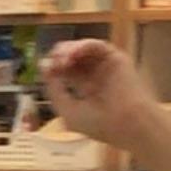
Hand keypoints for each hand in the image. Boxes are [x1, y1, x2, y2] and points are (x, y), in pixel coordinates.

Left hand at [40, 38, 164, 148]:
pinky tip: (72, 54)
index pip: (65, 70)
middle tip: (52, 60)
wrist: (127, 124)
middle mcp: (96, 74)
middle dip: (58, 56)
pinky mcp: (115, 58)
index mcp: (85, 87)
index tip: (43, 65)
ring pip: (83, 48)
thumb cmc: (99, 124)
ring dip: (68, 50)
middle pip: (72, 56)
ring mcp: (106, 65)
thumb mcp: (67, 110)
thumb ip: (54, 89)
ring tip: (61, 59)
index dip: (52, 66)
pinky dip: (82, 46)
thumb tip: (44, 65)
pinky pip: (96, 45)